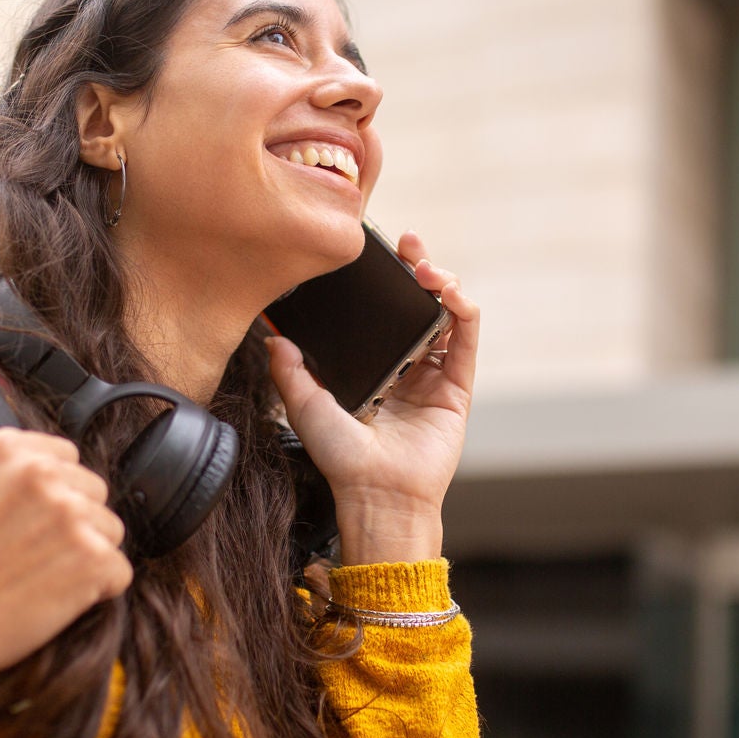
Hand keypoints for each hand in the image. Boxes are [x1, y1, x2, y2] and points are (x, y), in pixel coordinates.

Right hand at [0, 427, 129, 690]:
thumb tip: (6, 441)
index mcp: (10, 450)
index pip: (67, 456)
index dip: (56, 491)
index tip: (35, 518)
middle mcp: (44, 474)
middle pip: (94, 491)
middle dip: (76, 520)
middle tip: (39, 551)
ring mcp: (72, 515)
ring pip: (111, 530)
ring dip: (89, 553)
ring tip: (48, 574)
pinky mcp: (93, 558)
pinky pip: (119, 570)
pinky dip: (99, 588)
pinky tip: (64, 596)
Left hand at [266, 231, 479, 564]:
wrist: (377, 493)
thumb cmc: (342, 460)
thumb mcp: (306, 407)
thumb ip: (290, 372)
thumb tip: (272, 338)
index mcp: (374, 368)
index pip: (384, 313)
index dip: (384, 282)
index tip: (375, 254)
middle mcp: (407, 367)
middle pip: (418, 304)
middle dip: (417, 268)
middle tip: (407, 244)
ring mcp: (434, 375)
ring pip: (446, 314)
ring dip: (441, 281)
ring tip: (425, 267)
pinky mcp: (458, 386)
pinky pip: (466, 338)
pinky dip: (462, 309)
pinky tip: (449, 291)